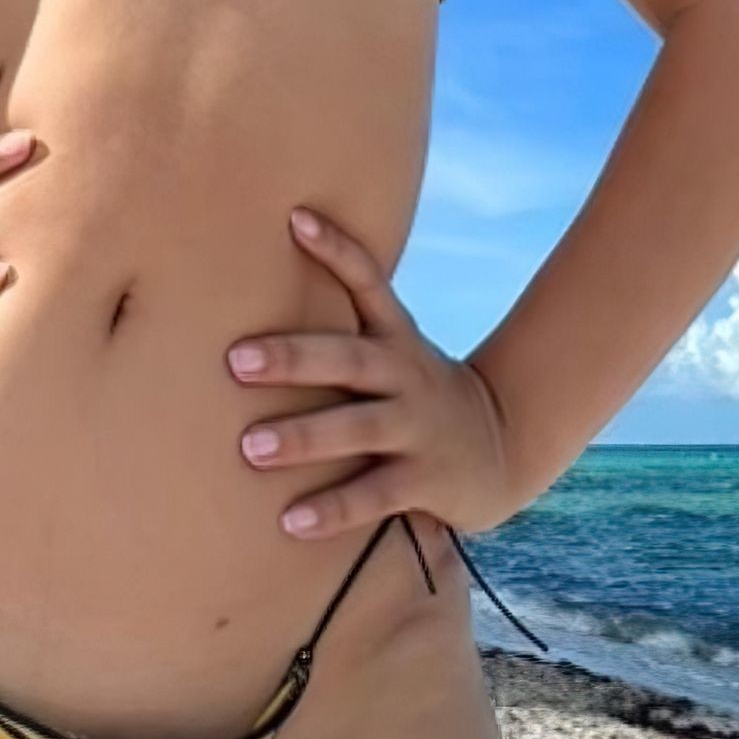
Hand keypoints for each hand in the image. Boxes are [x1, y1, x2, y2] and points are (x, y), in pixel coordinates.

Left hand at [225, 205, 523, 539]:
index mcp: (396, 338)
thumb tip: (268, 295)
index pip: (367, 281)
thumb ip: (344, 331)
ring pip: (357, 428)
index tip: (295, 218)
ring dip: (303, 438)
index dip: (335, 248)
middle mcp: (407, 375)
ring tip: (250, 447)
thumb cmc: (418, 394)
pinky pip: (373, 495)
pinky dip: (332, 508)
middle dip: (293, 358)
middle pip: (349, 358)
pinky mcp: (426, 479)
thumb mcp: (396, 352)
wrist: (503, 446)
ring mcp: (417, 427)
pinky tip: (290, 520)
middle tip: (235, 359)